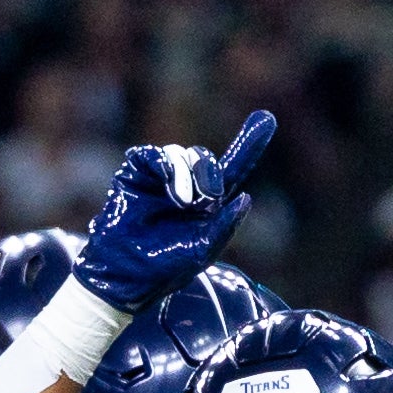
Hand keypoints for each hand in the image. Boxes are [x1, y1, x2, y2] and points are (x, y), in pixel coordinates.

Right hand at [73, 112, 275, 313]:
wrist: (124, 273)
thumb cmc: (164, 268)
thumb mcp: (202, 250)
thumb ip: (225, 226)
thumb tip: (245, 196)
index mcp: (207, 203)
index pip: (233, 168)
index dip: (249, 144)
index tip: (268, 119)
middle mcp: (186, 186)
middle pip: (205, 158)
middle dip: (209, 172)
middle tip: (207, 197)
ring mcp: (160, 179)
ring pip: (180, 154)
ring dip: (186, 174)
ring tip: (181, 201)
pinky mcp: (136, 174)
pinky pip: (152, 155)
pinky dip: (163, 165)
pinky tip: (167, 184)